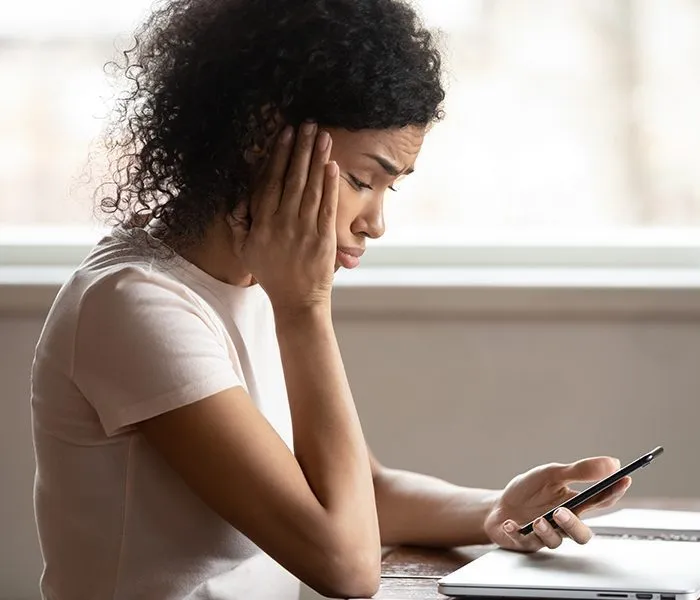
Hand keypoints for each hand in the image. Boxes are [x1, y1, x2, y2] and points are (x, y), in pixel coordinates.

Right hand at [228, 122, 338, 310]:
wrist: (297, 300)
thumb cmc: (271, 274)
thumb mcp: (246, 251)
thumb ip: (240, 224)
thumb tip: (237, 200)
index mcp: (262, 224)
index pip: (270, 182)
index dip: (278, 157)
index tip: (284, 135)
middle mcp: (282, 224)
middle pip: (291, 179)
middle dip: (300, 150)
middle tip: (307, 125)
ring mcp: (304, 231)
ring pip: (310, 189)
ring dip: (317, 160)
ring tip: (322, 137)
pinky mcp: (323, 238)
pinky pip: (326, 207)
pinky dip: (329, 185)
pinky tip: (332, 166)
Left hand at [483, 456, 631, 551]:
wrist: (497, 506)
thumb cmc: (527, 491)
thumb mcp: (551, 474)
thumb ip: (579, 471)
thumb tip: (612, 462)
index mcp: (573, 504)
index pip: (599, 502)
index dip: (613, 492)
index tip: (623, 479)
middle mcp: (563, 523)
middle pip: (581, 534)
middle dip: (574, 525)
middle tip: (561, 511)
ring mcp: (545, 535)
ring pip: (556, 542)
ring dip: (547, 531)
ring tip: (537, 520)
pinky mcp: (526, 542)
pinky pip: (524, 542)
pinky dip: (517, 533)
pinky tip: (510, 524)